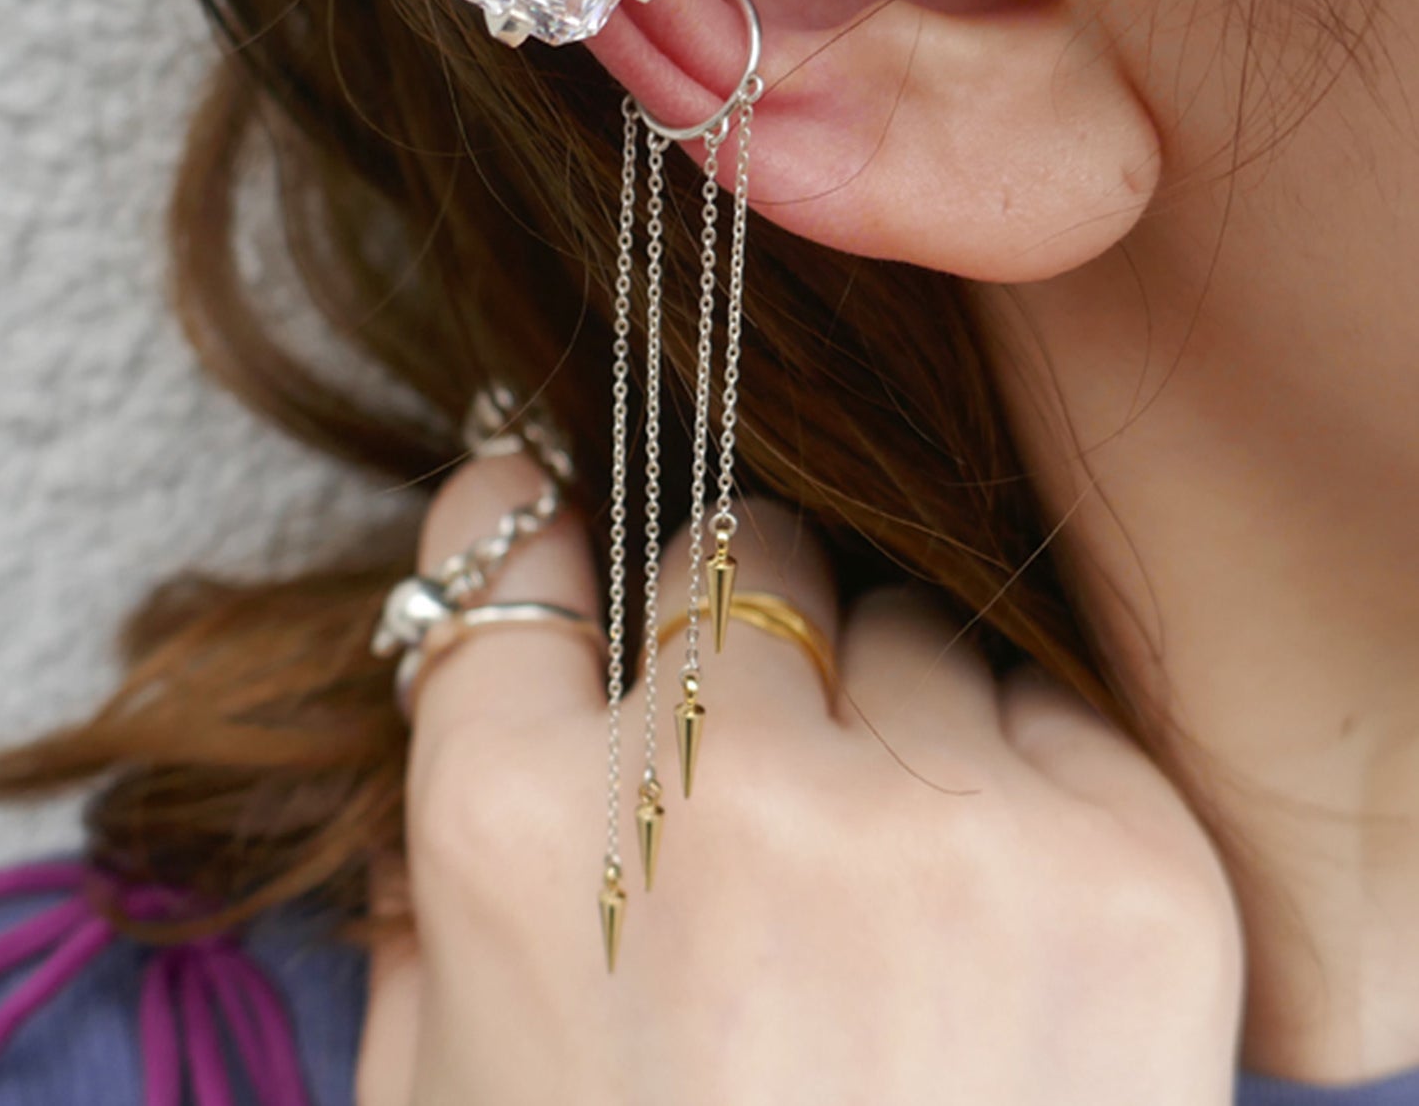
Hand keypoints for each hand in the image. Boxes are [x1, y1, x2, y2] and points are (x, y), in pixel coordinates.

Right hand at [357, 451, 1245, 1104]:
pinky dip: (1009, 778)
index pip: (510, 571)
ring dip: (879, 708)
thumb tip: (472, 674)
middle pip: (734, 551)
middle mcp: (724, 798)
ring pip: (901, 618)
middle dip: (731, 624)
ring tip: (884, 880)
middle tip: (751, 744)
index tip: (555, 504)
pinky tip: (991, 926)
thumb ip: (427, 869)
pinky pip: (1042, 707)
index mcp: (522, 841)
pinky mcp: (1123, 861)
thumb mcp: (446, 1082)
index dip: (530, 523)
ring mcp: (936, 823)